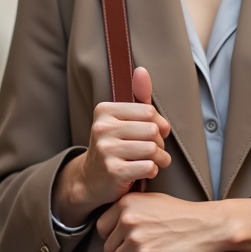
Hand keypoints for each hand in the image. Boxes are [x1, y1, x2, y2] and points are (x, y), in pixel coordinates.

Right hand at [52, 67, 171, 226]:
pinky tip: (145, 172)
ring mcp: (106, 150)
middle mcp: (102, 128)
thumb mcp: (122, 120)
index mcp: (104, 111)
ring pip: (153, 149)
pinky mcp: (113, 171)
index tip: (154, 135)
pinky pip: (149, 167)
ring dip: (160, 159)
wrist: (90, 180)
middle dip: (160, 144)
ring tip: (153, 162)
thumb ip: (137, 97)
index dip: (158, 125)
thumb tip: (141, 71)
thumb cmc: (113, 147)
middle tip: (154, 151)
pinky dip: (153, 171)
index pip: (149, 112)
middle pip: (152, 131)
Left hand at [96, 194, 250, 251]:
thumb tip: (113, 224)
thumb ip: (130, 209)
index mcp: (126, 203)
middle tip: (140, 250)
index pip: (101, 227)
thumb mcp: (152, 200)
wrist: (208, 225)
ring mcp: (136, 239)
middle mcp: (127, 219)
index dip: (112, 237)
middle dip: (122, 251)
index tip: (124, 240)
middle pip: (108, 247)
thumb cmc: (183, 214)